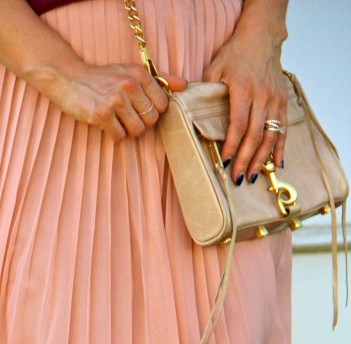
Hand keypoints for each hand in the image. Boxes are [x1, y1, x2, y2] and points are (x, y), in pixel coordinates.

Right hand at [48, 61, 186, 141]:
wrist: (70, 78)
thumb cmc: (103, 78)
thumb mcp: (131, 72)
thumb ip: (159, 79)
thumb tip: (184, 85)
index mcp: (139, 74)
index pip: (162, 105)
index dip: (153, 111)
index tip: (139, 108)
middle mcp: (129, 85)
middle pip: (151, 120)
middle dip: (140, 123)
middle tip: (126, 117)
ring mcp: (115, 99)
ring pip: (137, 130)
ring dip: (128, 131)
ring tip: (118, 122)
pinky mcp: (102, 113)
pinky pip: (119, 136)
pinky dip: (114, 135)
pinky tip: (106, 125)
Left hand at [203, 30, 287, 183]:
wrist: (262, 37)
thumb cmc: (235, 54)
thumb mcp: (214, 69)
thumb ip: (204, 91)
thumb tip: (187, 114)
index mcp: (243, 88)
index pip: (237, 124)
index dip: (231, 146)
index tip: (225, 162)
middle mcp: (261, 95)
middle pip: (254, 135)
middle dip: (245, 159)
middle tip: (237, 178)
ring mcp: (275, 99)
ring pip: (270, 135)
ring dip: (262, 158)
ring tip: (252, 177)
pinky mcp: (283, 101)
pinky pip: (283, 128)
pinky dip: (280, 147)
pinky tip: (276, 164)